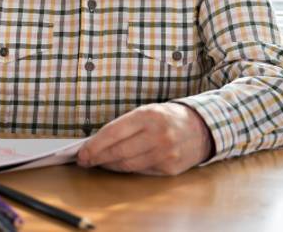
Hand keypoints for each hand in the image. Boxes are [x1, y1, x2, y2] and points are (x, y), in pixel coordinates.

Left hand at [76, 102, 213, 175]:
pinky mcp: (170, 169)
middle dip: (97, 158)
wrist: (200, 128)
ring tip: (99, 163)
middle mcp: (157, 135)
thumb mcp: (146, 112)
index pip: (113, 133)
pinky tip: (117, 166)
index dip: (94, 145)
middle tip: (85, 161)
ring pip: (128, 165)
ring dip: (109, 166)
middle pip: (118, 152)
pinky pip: (141, 171)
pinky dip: (127, 170)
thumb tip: (96, 142)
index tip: (81, 152)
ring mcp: (165, 154)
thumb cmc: (166, 118)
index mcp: (148, 116)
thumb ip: (124, 126)